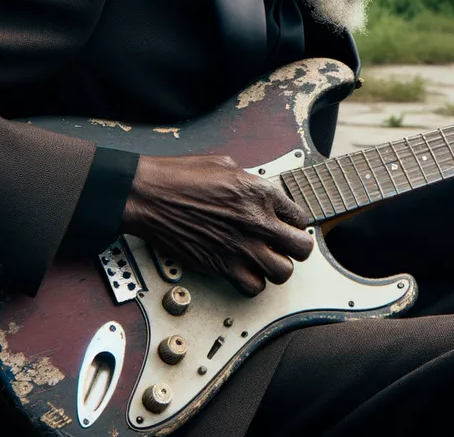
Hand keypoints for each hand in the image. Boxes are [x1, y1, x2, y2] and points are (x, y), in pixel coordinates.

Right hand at [121, 154, 313, 295]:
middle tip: (284, 244)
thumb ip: (250, 182)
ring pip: (283, 272)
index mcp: (261, 193)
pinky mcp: (221, 266)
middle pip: (302, 248)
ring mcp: (241, 247)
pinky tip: (245, 271)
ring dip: (277, 267)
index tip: (286, 224)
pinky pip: (253, 287)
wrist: (151, 195)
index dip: (295, 221)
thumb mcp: (226, 165)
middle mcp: (257, 222)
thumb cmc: (181, 176)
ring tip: (266, 259)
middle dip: (297, 247)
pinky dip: (252, 283)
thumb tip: (258, 191)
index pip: (301, 216)